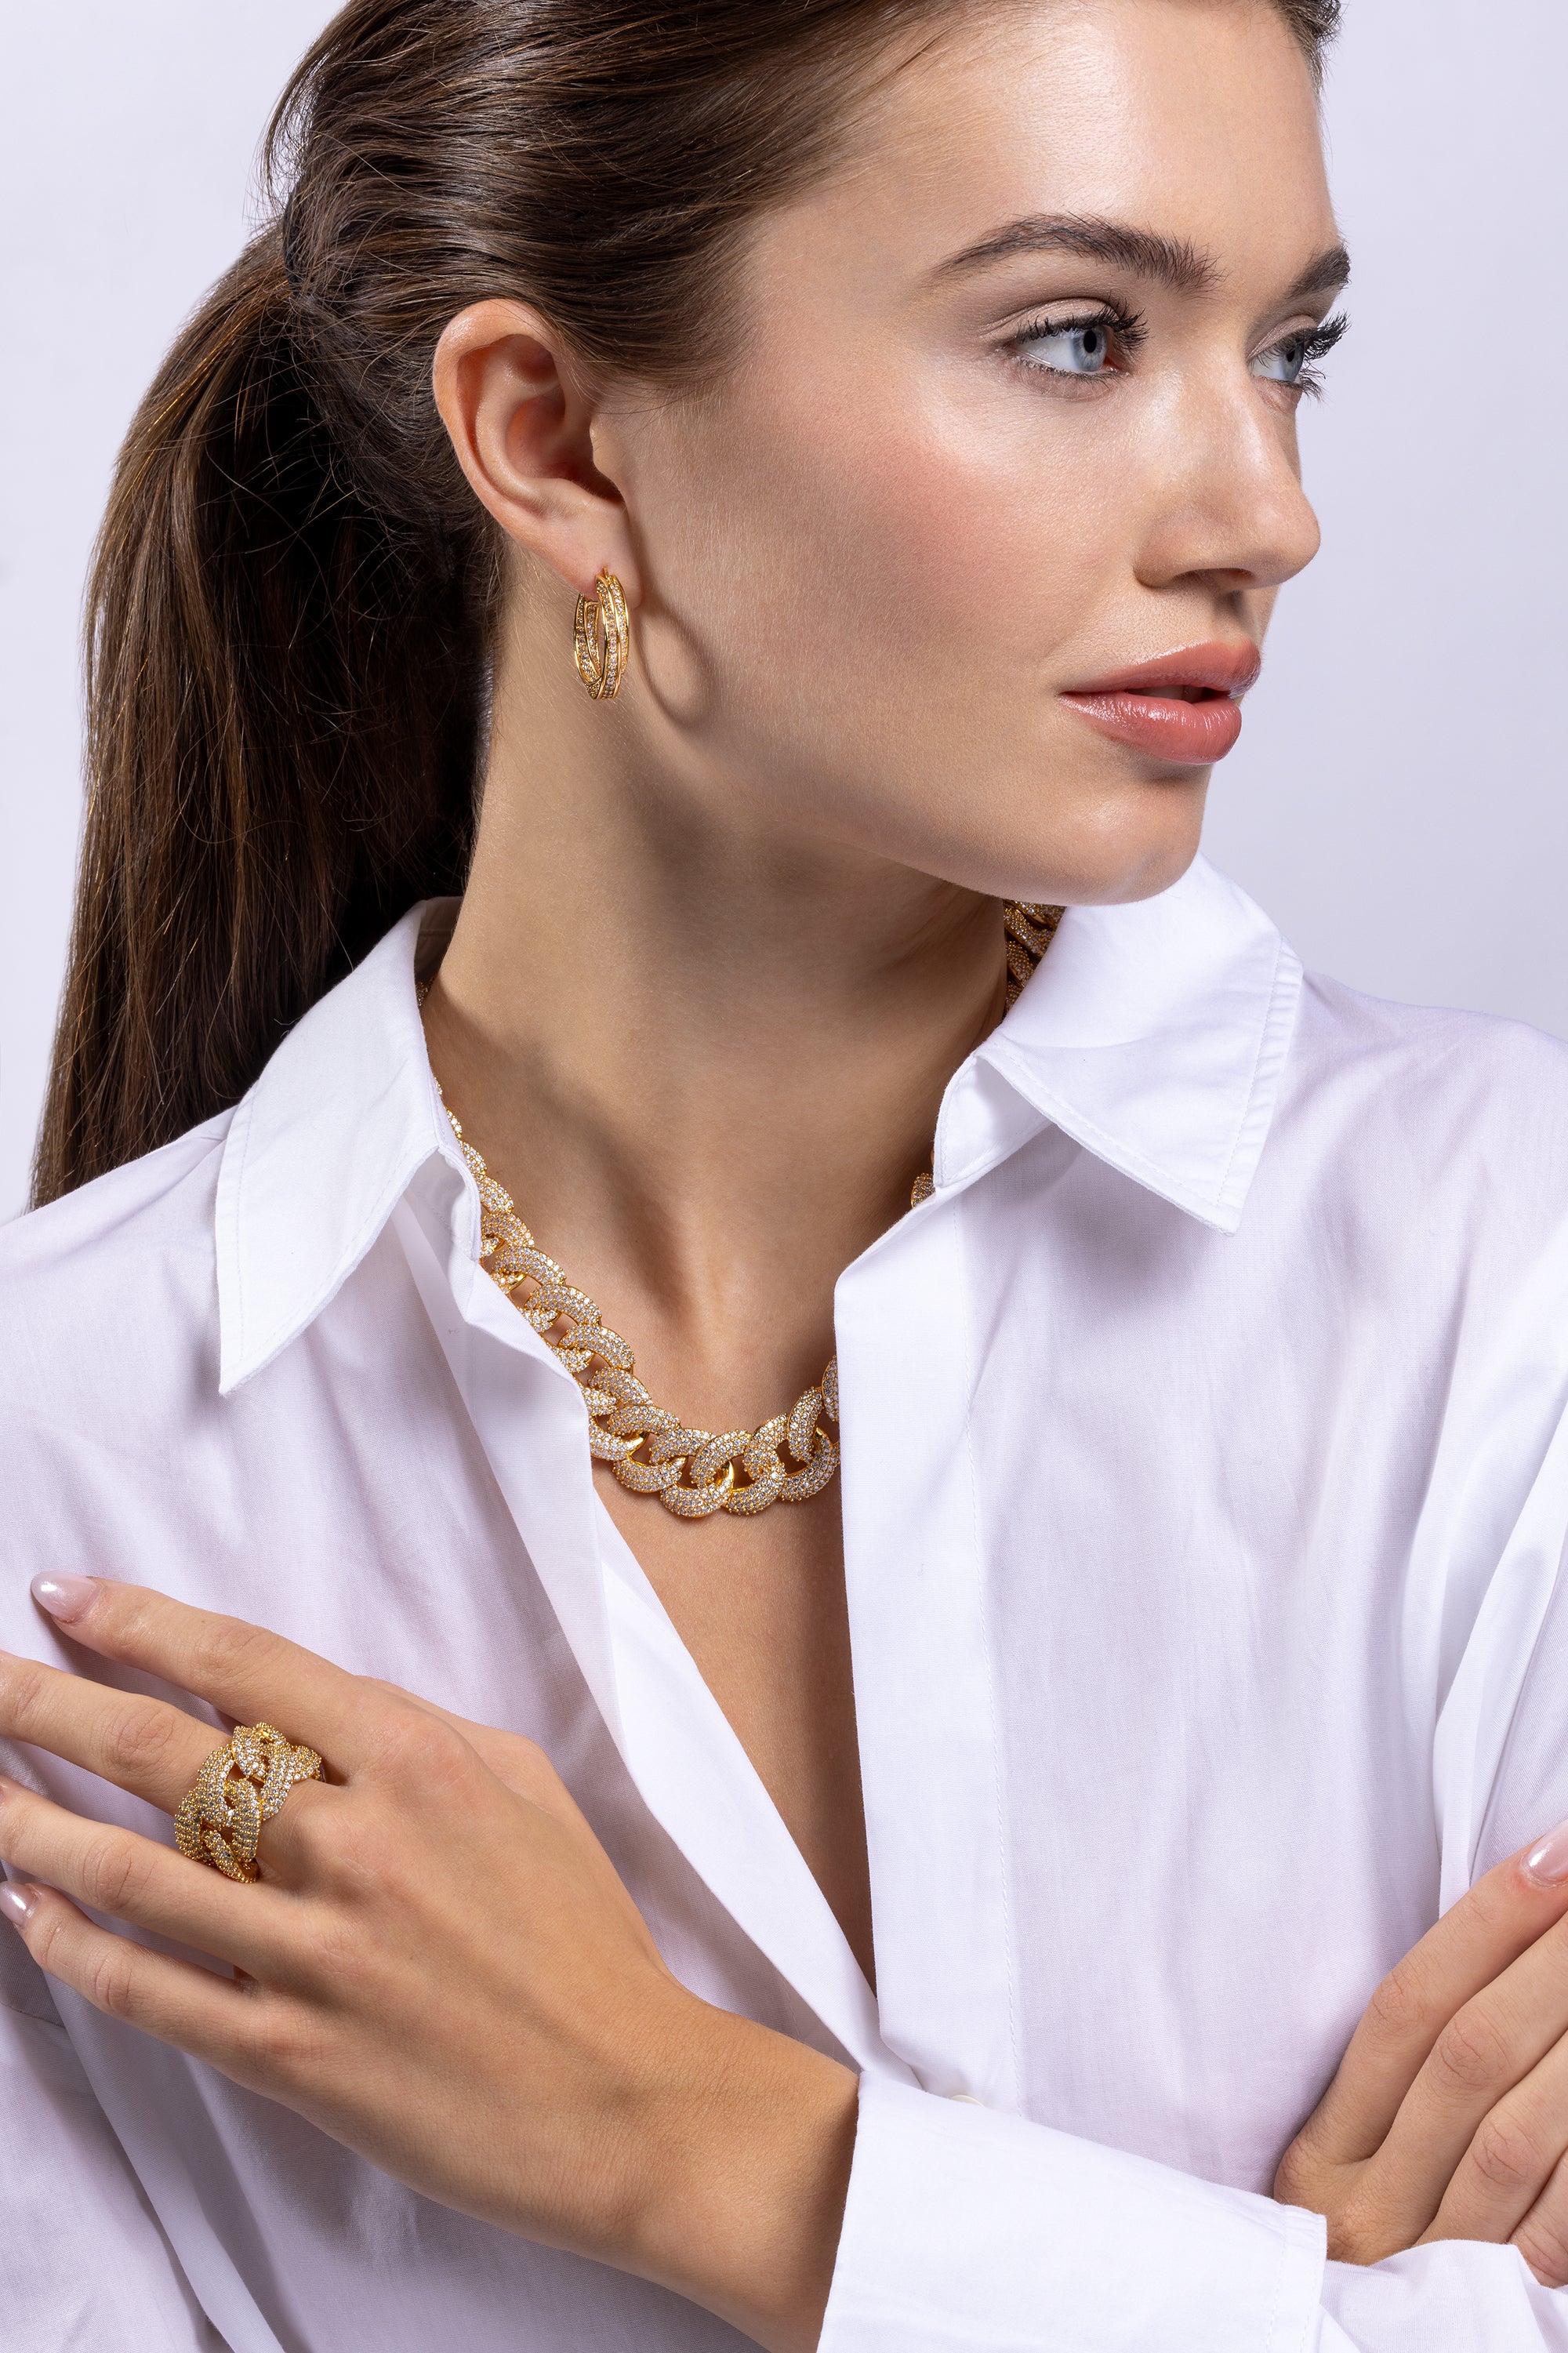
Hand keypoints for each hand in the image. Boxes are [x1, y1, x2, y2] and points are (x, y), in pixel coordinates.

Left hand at [0, 1577, 857, 2352]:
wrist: (624, 2095)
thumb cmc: (579, 1935)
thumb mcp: (518, 1789)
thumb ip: (408, 1737)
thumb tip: (303, 1709)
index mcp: (415, 1758)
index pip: (245, 1664)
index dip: (141, 1623)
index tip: (65, 1596)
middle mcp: (353, 1841)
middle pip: (162, 1752)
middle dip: (47, 1704)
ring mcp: (314, 1951)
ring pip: (131, 1872)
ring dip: (31, 1825)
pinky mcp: (289, 2053)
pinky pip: (149, 1990)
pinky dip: (73, 1948)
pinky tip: (25, 1910)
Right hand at [1276, 1822, 1567, 2282]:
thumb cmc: (1369, 2251)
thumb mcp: (1351, 2165)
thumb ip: (1406, 2076)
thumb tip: (1500, 1945)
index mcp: (1319, 2156)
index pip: (1406, 2012)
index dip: (1484, 1926)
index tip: (1550, 1854)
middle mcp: (1363, 2212)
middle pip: (1470, 2059)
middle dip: (1549, 1961)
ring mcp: (1429, 2271)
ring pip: (1521, 2134)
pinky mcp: (1494, 2315)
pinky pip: (1559, 2224)